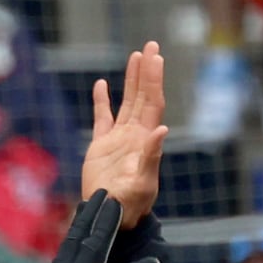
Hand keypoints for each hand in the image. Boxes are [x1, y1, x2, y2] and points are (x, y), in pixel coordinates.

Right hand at [80, 44, 167, 227]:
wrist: (109, 217)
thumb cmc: (130, 205)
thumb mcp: (143, 182)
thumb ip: (151, 156)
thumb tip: (161, 129)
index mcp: (146, 140)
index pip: (153, 102)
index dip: (154, 79)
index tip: (156, 57)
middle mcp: (135, 135)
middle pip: (143, 96)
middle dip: (147, 71)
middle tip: (150, 45)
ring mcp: (118, 139)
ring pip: (126, 102)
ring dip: (131, 80)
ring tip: (135, 56)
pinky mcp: (101, 146)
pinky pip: (102, 118)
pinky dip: (102, 101)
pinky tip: (102, 85)